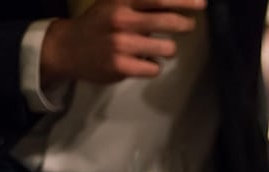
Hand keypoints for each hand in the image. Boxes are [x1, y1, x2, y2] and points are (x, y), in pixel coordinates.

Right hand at [41, 0, 206, 84]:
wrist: (67, 48)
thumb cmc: (99, 24)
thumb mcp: (116, 4)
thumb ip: (142, 3)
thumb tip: (176, 3)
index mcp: (121, 1)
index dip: (183, 1)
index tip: (201, 4)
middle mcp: (121, 20)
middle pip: (167, 21)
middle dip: (184, 24)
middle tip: (188, 25)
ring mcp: (121, 44)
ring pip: (167, 48)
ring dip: (168, 49)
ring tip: (160, 48)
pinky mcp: (121, 66)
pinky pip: (155, 69)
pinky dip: (153, 67)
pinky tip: (143, 62)